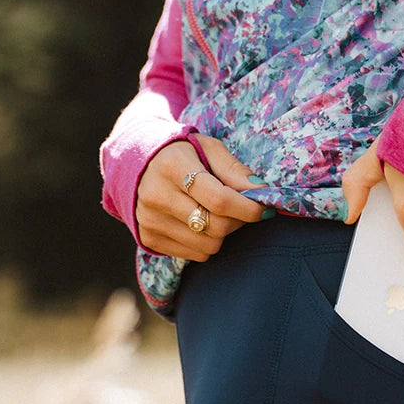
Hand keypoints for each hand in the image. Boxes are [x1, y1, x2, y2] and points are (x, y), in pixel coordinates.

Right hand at [136, 134, 266, 259]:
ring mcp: (150, 220)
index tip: (264, 209)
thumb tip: (261, 191)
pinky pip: (195, 255)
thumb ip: (234, 170)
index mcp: (172, 166)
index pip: (219, 199)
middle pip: (216, 226)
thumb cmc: (182, 155)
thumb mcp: (208, 149)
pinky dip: (206, 243)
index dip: (248, 208)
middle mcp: (156, 195)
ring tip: (217, 214)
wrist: (138, 166)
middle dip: (238, 221)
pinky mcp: (149, 239)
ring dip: (222, 234)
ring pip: (208, 246)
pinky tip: (199, 224)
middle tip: (242, 210)